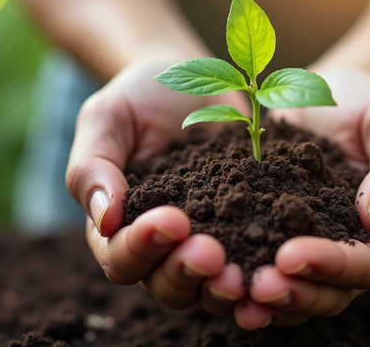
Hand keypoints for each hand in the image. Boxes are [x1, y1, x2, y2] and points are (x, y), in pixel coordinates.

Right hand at [66, 62, 248, 314]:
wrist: (195, 81)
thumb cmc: (139, 98)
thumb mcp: (106, 119)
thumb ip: (92, 166)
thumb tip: (105, 219)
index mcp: (119, 227)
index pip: (121, 257)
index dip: (143, 247)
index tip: (172, 220)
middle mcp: (162, 248)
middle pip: (166, 284)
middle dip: (186, 272)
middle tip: (211, 254)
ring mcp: (206, 245)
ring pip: (208, 287)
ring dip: (222, 287)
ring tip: (242, 274)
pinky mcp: (247, 232)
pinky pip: (253, 262)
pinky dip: (262, 272)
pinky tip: (277, 264)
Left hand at [234, 69, 369, 328]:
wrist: (324, 94)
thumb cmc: (365, 104)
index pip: (369, 263)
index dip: (332, 266)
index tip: (290, 255)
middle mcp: (359, 252)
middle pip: (332, 294)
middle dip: (294, 293)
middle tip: (256, 285)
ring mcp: (318, 251)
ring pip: (297, 294)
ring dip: (265, 300)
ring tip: (229, 288)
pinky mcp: (280, 241)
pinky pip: (264, 271)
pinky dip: (241, 281)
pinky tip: (212, 277)